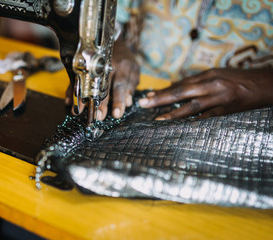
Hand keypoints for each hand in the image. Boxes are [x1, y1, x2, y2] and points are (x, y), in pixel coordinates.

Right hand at [65, 37, 139, 119]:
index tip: (117, 114)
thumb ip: (131, 85)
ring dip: (83, 98)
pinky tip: (69, 102)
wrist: (113, 41)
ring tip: (79, 111)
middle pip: (103, 86)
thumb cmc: (125, 60)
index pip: (120, 86)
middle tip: (99, 116)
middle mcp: (107, 66)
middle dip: (101, 102)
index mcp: (122, 67)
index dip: (119, 100)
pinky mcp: (84, 66)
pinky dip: (71, 91)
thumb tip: (128, 102)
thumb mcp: (134, 70)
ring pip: (87, 83)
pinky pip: (76, 79)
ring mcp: (94, 65)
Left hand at [139, 68, 272, 119]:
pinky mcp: (227, 110)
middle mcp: (211, 85)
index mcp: (207, 75)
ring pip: (192, 106)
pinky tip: (181, 128)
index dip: (163, 91)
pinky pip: (207, 118)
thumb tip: (176, 88)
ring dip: (173, 114)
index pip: (180, 84)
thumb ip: (197, 81)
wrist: (264, 84)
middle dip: (160, 99)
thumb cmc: (238, 79)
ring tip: (157, 119)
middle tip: (143, 104)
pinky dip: (193, 122)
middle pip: (181, 92)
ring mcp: (219, 98)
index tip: (148, 97)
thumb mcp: (217, 74)